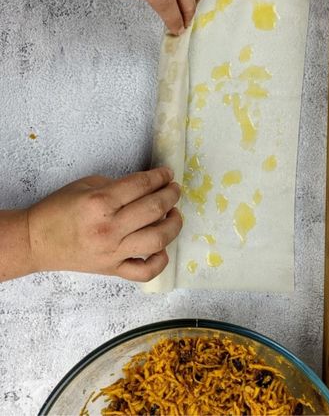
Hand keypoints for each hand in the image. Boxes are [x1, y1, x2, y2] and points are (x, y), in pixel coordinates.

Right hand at [26, 167, 181, 281]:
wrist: (36, 241)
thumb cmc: (59, 209)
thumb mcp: (85, 185)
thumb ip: (117, 185)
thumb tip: (147, 187)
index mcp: (100, 202)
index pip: (141, 185)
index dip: (160, 176)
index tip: (167, 174)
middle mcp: (109, 228)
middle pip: (154, 208)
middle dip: (171, 195)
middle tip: (174, 189)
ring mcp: (112, 252)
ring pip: (157, 240)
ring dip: (173, 225)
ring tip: (174, 214)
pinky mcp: (112, 269)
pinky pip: (145, 271)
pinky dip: (159, 261)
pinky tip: (162, 248)